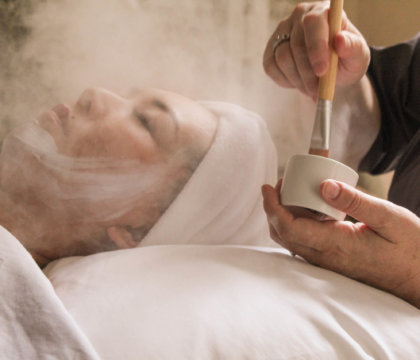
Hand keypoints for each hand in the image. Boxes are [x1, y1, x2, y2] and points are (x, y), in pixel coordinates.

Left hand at [261, 179, 419, 307]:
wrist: (418, 278)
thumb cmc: (410, 249)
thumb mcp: (388, 217)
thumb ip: (355, 201)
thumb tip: (323, 185)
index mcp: (335, 245)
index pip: (289, 227)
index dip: (272, 206)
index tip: (267, 187)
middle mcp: (324, 257)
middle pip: (283, 233)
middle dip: (273, 207)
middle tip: (280, 184)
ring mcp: (326, 261)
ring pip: (290, 239)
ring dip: (282, 214)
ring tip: (291, 191)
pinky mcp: (331, 260)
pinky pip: (302, 242)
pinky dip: (295, 222)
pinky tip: (306, 207)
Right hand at [263, 1, 369, 97]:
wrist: (331, 72)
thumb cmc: (346, 60)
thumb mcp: (358, 56)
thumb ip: (353, 48)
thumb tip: (340, 40)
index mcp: (323, 11)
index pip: (313, 23)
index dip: (316, 47)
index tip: (322, 71)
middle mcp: (299, 16)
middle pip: (296, 45)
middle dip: (307, 73)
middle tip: (317, 92)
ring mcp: (282, 32)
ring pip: (283, 58)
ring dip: (298, 80)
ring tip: (311, 89)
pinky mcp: (271, 49)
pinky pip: (271, 67)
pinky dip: (286, 80)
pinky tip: (299, 82)